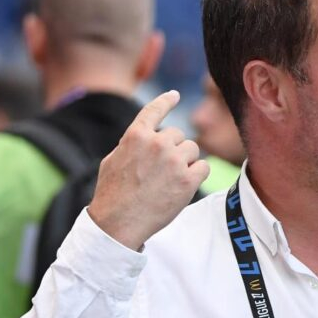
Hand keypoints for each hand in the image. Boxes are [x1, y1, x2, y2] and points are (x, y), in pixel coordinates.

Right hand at [89, 90, 209, 250]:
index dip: (166, 101)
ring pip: (192, 150)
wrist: (118, 223)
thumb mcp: (113, 160)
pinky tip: (181, 187)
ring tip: (169, 181)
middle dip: (174, 150)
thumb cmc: (113, 194)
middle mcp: (156, 143)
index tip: (174, 95)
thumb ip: (132, 144)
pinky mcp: (188, 179)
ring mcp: (174, 160)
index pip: (154, 110)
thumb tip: (145, 136)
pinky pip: (204, 167)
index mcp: (135, 135)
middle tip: (161, 172)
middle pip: (179, 135)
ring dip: (186, 163)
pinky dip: (196, 176)